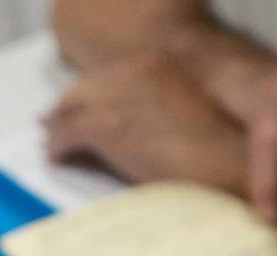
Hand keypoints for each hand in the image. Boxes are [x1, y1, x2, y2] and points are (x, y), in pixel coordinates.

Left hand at [43, 52, 244, 191]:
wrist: (226, 170)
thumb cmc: (216, 156)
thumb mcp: (183, 118)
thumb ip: (150, 112)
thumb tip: (119, 126)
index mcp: (156, 65)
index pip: (107, 78)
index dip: (87, 95)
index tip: (73, 108)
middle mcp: (134, 72)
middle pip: (82, 90)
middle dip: (65, 109)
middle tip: (50, 124)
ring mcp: (118, 97)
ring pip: (71, 110)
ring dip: (58, 130)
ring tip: (51, 146)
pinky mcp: (106, 126)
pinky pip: (67, 135)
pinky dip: (57, 148)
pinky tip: (55, 159)